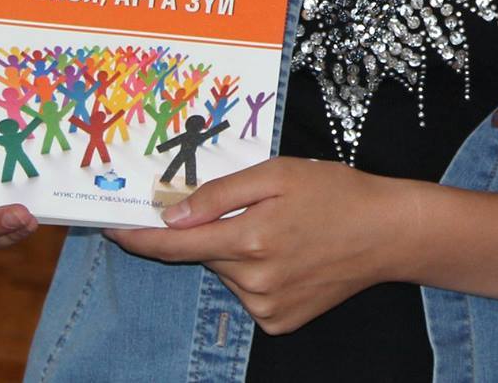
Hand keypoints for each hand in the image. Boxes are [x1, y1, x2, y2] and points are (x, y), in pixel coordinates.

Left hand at [105, 158, 418, 333]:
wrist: (387, 233)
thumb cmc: (335, 193)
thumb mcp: (279, 174)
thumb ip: (221, 193)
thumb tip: (172, 213)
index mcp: (249, 239)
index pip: (173, 244)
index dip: (137, 235)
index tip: (111, 226)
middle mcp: (252, 280)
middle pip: (204, 254)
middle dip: (212, 231)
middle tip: (251, 209)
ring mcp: (266, 307)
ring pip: (227, 274)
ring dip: (238, 252)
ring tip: (282, 232)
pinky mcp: (279, 323)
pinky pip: (248, 295)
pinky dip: (256, 275)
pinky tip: (289, 258)